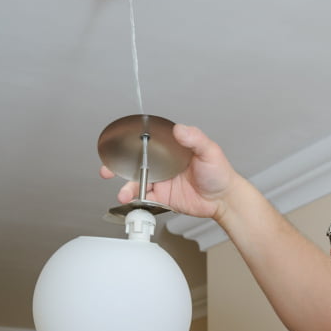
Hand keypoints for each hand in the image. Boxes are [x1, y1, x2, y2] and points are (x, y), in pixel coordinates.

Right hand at [100, 123, 240, 221]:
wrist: (223, 199)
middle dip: (118, 165)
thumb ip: (195, 139)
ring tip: (124, 193)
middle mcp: (163, 164)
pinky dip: (136, 201)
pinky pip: (144, 198)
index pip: (148, 142)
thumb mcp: (209, 151)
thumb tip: (180, 129)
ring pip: (137, 182)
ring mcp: (161, 180)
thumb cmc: (219, 173)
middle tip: (107, 169)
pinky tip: (134, 202)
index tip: (118, 144)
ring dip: (127, 187)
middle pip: (136, 162)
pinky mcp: (162, 197)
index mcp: (171, 148)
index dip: (131, 143)